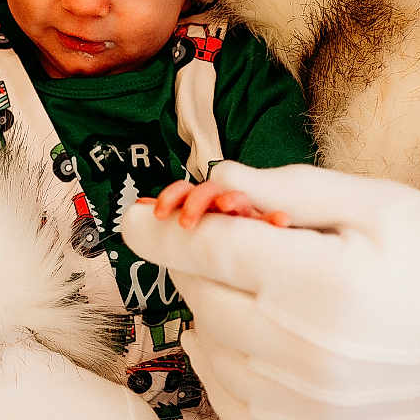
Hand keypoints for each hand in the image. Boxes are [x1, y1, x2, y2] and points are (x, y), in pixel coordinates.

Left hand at [120, 162, 419, 419]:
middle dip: (196, 262)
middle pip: (202, 294)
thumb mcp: (376, 204)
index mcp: (322, 279)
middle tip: (218, 243)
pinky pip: (227, 402)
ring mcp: (301, 403)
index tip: (136, 215)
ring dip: (211, 311)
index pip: (209, 248)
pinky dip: (219, 366)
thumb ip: (289, 189)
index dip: (163, 227)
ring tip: (253, 291)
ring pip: (209, 346)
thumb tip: (214, 181)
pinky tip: (241, 340)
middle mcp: (302, 348)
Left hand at [145, 179, 290, 228]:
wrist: (252, 229)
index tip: (159, 214)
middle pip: (207, 191)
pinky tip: (281, 222)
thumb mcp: (191, 220)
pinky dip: (274, 219)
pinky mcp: (262, 222)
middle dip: (194, 203)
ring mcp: (243, 209)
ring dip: (231, 199)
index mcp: (201, 200)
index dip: (170, 197)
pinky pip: (269, 219)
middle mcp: (221, 201)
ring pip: (237, 199)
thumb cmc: (213, 229)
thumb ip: (170, 210)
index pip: (184, 190)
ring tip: (226, 206)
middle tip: (185, 224)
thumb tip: (138, 205)